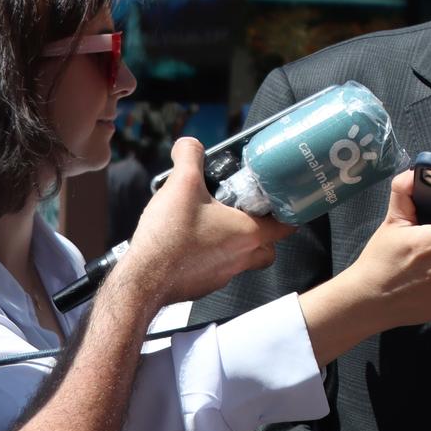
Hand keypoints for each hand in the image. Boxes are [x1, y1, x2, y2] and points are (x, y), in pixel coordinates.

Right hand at [112, 138, 288, 307]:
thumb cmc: (169, 236)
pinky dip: (209, 258)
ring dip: (234, 246)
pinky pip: (215, 271)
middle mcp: (241, 258)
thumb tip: (189, 144)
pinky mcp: (201, 286)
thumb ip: (190, 156)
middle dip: (263, 234)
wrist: (143, 278)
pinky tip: (189, 244)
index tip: (279, 202)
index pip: (286, 226)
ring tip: (212, 226)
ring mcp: (222, 276)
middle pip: (268, 248)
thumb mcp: (181, 183)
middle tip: (245, 216)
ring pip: (242, 261)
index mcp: (247, 233)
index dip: (287, 212)